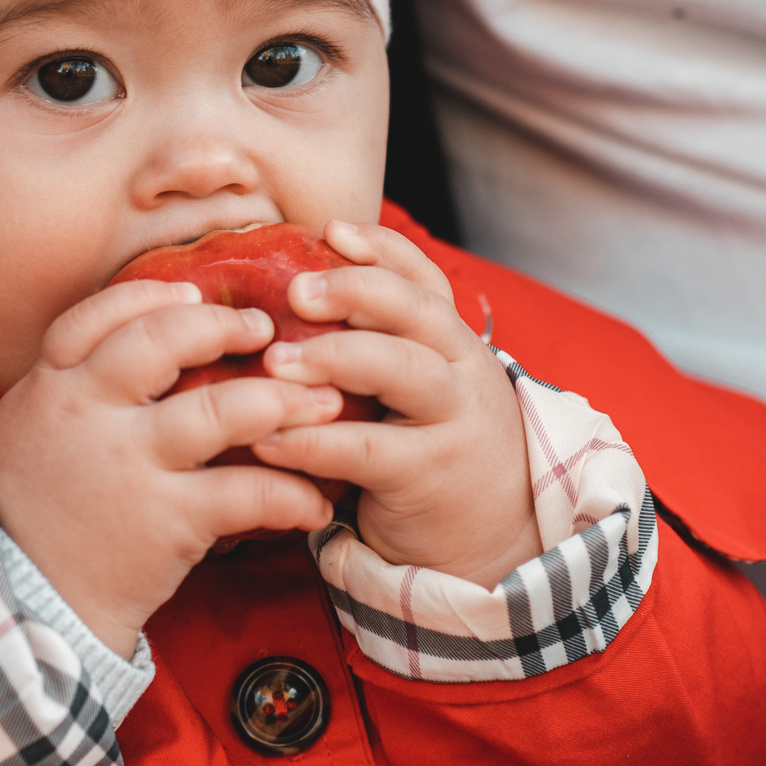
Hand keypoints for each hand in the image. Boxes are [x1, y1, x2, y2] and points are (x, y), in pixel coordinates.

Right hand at [0, 280, 340, 654]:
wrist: (25, 605)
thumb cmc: (33, 514)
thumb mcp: (28, 432)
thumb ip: (72, 388)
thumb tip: (128, 346)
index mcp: (51, 387)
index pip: (97, 316)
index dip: (151, 296)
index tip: (193, 291)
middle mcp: (89, 414)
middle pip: (163, 341)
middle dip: (223, 326)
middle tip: (265, 332)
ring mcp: (131, 466)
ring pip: (223, 410)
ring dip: (285, 403)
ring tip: (325, 404)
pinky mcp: (169, 520)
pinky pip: (248, 493)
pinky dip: (292, 494)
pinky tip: (313, 502)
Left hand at [245, 219, 538, 588]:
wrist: (497, 537)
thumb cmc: (433, 449)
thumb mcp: (421, 390)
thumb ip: (379, 345)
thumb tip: (291, 292)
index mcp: (452, 340)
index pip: (424, 278)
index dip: (381, 248)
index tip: (330, 229)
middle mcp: (461, 369)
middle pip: (417, 311)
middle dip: (356, 291)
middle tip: (295, 290)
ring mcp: (453, 421)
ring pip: (401, 370)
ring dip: (334, 358)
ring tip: (273, 362)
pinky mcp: (430, 474)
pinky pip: (368, 450)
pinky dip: (315, 442)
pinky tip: (268, 439)